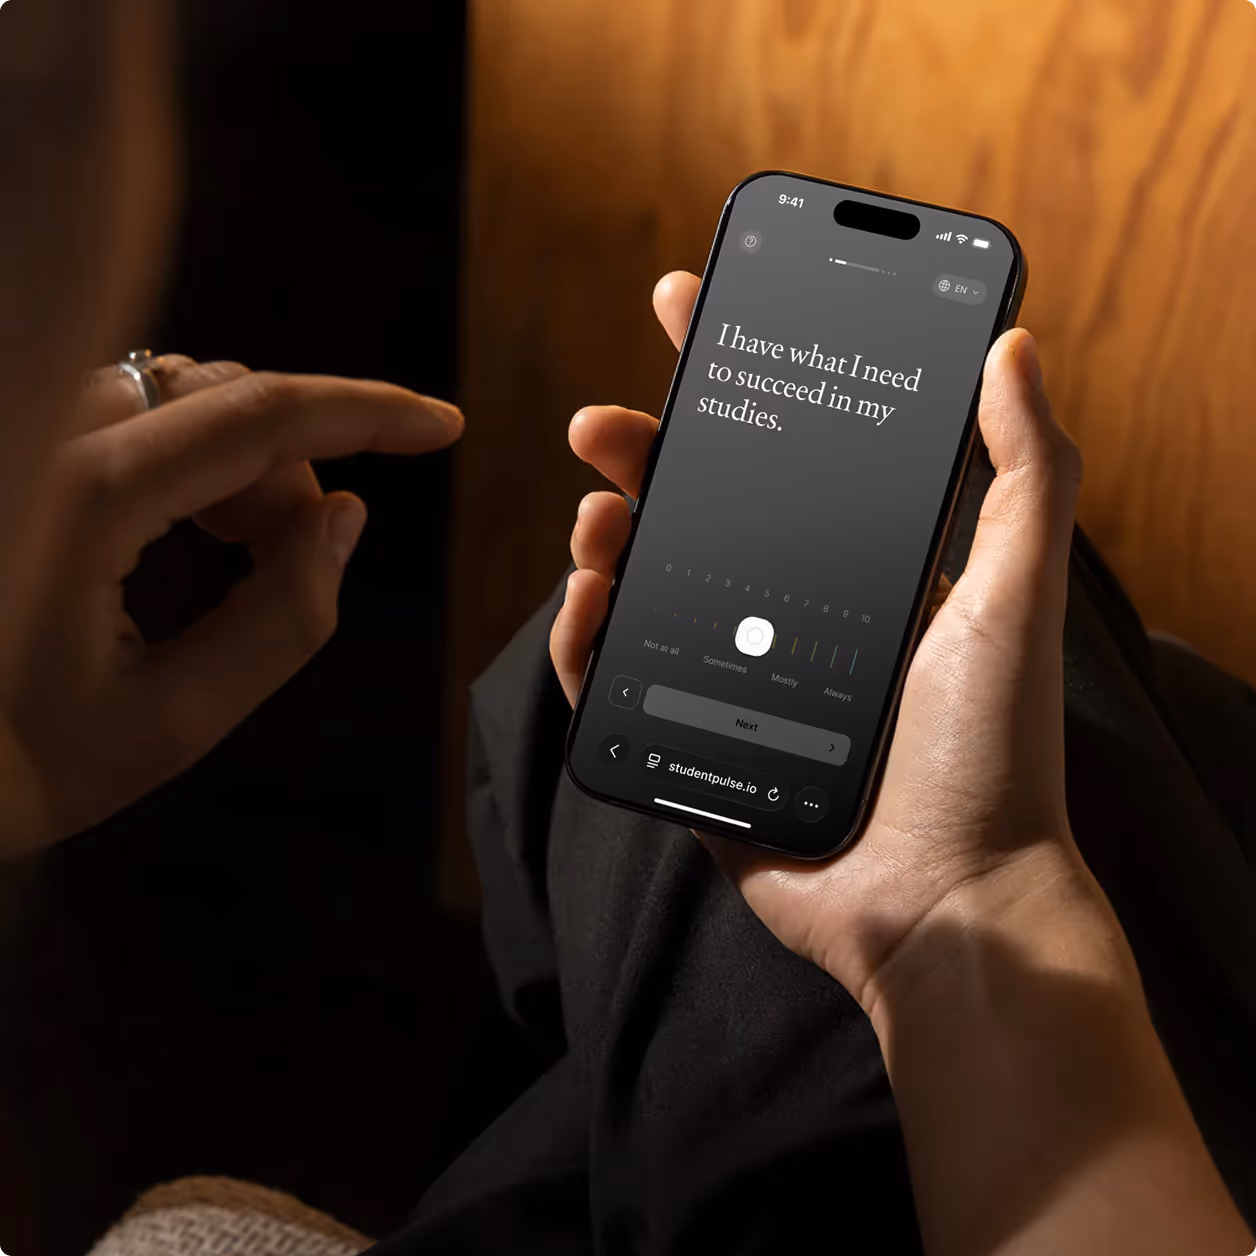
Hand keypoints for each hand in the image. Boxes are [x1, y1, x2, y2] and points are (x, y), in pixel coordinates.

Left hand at [4, 358, 461, 849]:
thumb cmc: (10, 764)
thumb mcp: (170, 722)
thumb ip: (282, 619)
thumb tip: (344, 518)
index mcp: (85, 499)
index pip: (262, 415)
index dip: (370, 413)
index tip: (444, 425)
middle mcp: (47, 435)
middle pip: (230, 398)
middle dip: (292, 473)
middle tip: (288, 569)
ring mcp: (29, 431)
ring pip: (189, 399)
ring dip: (242, 470)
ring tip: (228, 563)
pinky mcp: (27, 443)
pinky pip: (141, 412)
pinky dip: (195, 461)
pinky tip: (186, 532)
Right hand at [551, 271, 1092, 1013]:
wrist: (942, 901)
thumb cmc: (988, 755)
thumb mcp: (1017, 597)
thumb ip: (1024, 471)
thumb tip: (1010, 347)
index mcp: (852, 568)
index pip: (779, 455)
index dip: (728, 380)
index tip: (687, 313)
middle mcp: (786, 612)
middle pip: (693, 510)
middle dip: (639, 454)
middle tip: (599, 425)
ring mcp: (730, 677)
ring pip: (642, 584)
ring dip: (605, 535)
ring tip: (597, 517)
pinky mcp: (687, 740)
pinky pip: (614, 677)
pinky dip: (585, 634)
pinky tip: (587, 599)